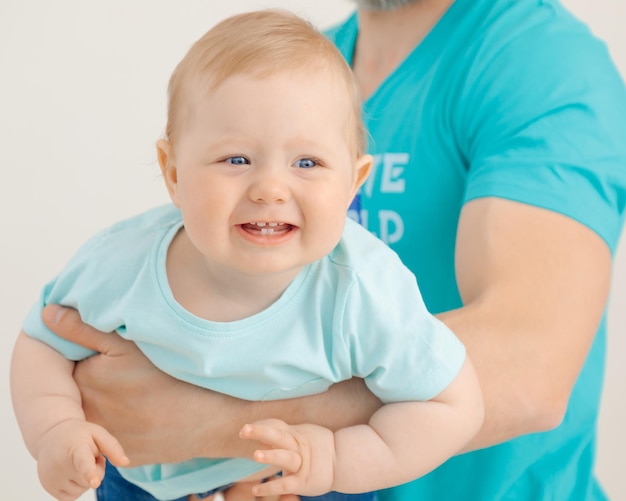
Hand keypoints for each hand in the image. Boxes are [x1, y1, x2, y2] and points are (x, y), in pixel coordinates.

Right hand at [36, 419, 126, 500]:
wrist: (50, 436)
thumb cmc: (79, 435)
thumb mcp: (97, 433)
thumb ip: (112, 447)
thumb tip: (125, 462)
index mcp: (76, 448)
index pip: (84, 462)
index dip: (90, 473)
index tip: (94, 482)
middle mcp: (61, 465)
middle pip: (92, 479)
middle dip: (96, 469)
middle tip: (88, 454)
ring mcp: (53, 478)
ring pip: (82, 489)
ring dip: (85, 479)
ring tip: (77, 462)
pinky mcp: (49, 488)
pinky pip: (72, 497)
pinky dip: (76, 487)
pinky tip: (71, 473)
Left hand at [41, 305, 231, 464]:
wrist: (206, 420)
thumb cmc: (169, 378)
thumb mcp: (126, 345)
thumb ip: (82, 329)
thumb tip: (46, 313)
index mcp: (82, 383)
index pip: (72, 363)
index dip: (89, 353)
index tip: (110, 353)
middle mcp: (85, 415)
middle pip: (83, 389)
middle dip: (97, 377)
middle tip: (128, 372)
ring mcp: (103, 438)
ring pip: (98, 411)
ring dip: (109, 400)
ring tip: (138, 391)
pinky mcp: (122, 454)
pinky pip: (116, 432)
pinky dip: (125, 421)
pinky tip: (145, 411)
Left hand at [240, 419, 335, 496]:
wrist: (344, 461)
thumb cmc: (320, 447)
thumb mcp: (304, 435)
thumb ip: (284, 435)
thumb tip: (262, 436)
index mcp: (297, 434)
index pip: (276, 425)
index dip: (261, 425)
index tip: (245, 429)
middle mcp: (298, 446)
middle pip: (279, 436)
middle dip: (261, 431)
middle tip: (244, 429)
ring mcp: (302, 464)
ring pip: (285, 457)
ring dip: (271, 455)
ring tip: (255, 454)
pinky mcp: (304, 482)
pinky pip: (286, 484)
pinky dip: (271, 487)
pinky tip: (256, 490)